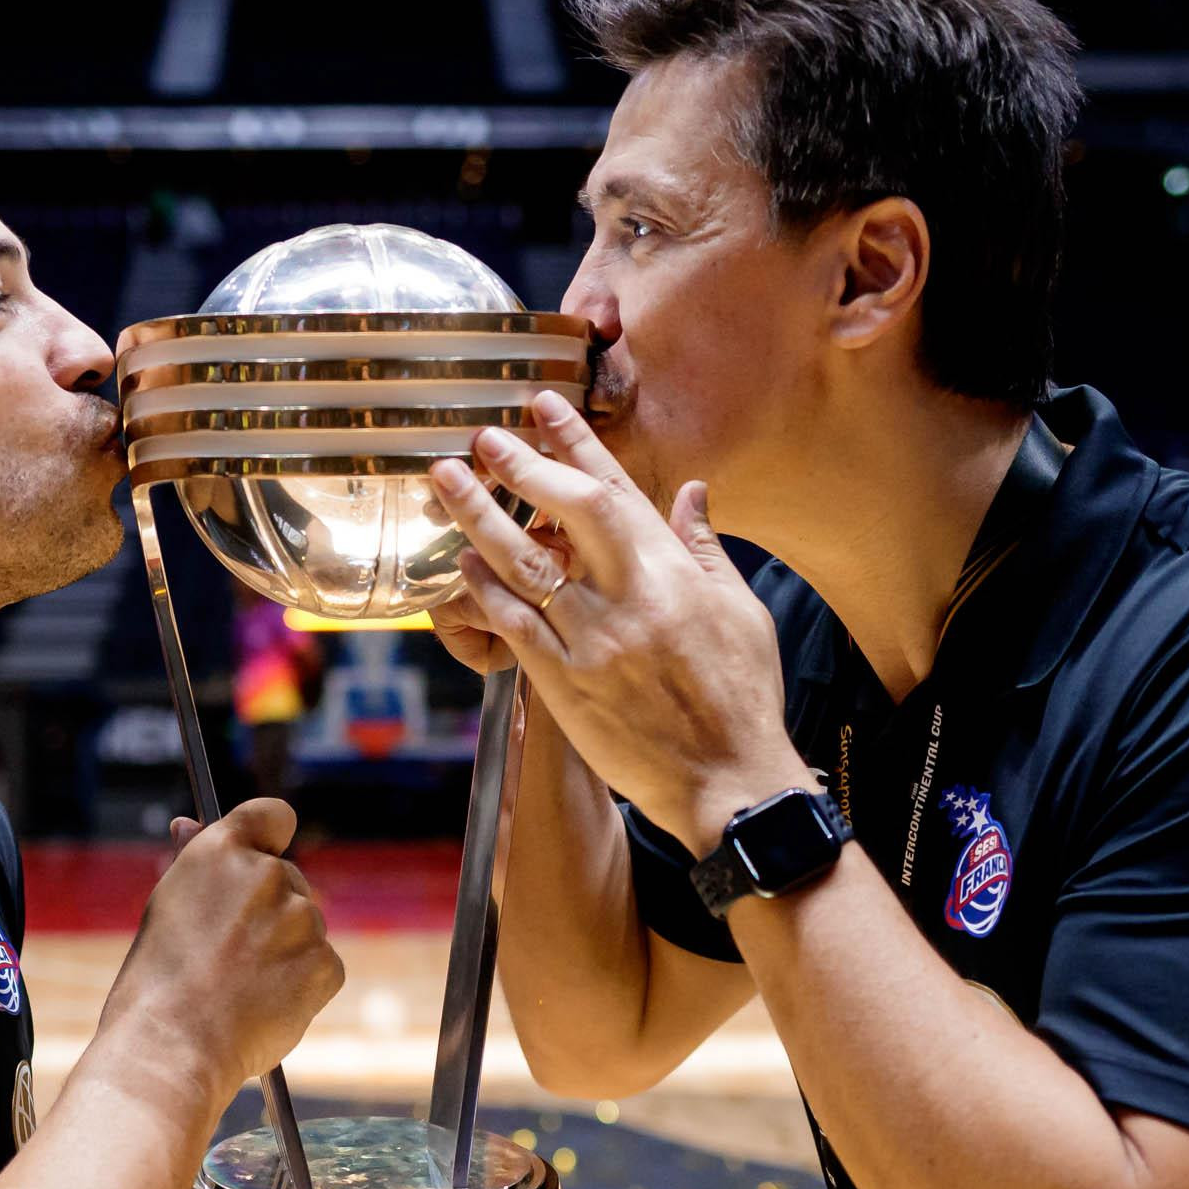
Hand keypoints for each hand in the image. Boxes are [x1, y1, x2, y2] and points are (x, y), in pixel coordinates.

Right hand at [101, 799, 343, 1093]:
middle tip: (230, 955)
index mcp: (220, 852)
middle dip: (271, 910)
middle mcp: (267, 875)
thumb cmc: (155, 984)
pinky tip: (262, 1007)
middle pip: (289, 880)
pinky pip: (322, 967)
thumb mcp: (167, 908)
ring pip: (305, 927)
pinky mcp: (325, 963)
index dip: (270, 835)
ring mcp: (301, 919)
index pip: (271, 815)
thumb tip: (189, 825)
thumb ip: (196, 867)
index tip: (263, 855)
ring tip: (238, 989)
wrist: (171, 1048)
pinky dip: (302, 986)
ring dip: (285, 950)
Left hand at [427, 393, 805, 855]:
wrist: (728, 781)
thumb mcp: (740, 611)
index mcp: (675, 573)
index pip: (619, 491)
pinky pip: (514, 626)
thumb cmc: (742, 696)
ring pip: (525, 567)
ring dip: (480, 520)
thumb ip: (706, 547)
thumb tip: (693, 491)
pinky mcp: (566, 684)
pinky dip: (485, 591)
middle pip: (568, 513)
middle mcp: (632, 598)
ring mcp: (594, 641)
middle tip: (483, 438)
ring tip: (447, 484)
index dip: (577, 443)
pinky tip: (463, 564)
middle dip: (522, 467)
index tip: (543, 407)